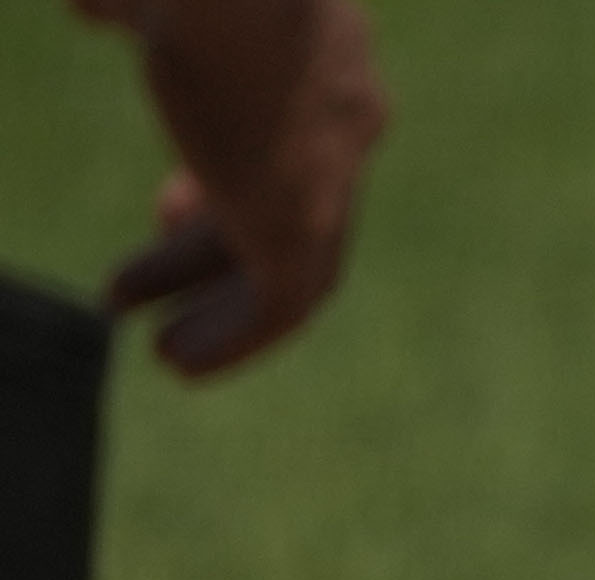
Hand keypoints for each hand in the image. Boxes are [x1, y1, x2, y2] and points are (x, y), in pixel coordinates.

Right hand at [92, 0, 389, 380]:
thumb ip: (128, 6)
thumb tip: (90, 9)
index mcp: (312, 61)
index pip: (277, 142)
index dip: (223, 182)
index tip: (170, 207)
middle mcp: (338, 122)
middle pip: (279, 209)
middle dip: (207, 253)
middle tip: (127, 286)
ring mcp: (329, 174)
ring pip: (290, 265)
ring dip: (223, 311)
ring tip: (165, 355)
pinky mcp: (304, 219)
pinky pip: (286, 304)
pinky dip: (237, 336)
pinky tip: (180, 362)